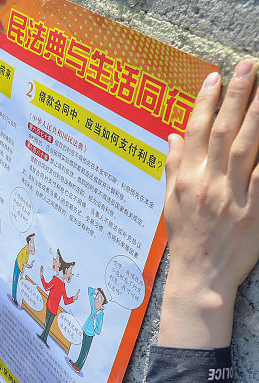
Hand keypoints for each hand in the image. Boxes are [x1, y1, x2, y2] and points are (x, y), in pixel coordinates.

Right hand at [159, 60, 258, 348]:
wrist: (201, 277)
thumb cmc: (186, 240)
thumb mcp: (170, 204)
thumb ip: (174, 168)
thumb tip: (171, 136)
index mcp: (186, 181)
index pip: (194, 133)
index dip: (204, 103)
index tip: (215, 77)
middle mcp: (207, 184)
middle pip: (222, 132)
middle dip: (236, 96)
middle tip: (248, 66)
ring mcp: (232, 197)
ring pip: (245, 147)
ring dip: (256, 114)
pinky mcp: (254, 210)